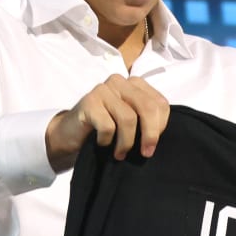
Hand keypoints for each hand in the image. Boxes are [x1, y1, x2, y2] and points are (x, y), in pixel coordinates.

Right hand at [45, 76, 170, 171]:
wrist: (70, 135)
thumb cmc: (105, 130)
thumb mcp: (131, 122)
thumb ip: (147, 119)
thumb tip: (164, 133)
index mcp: (135, 84)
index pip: (160, 103)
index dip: (161, 127)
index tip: (152, 144)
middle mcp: (120, 81)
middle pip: (147, 107)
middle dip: (150, 135)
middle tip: (146, 153)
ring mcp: (103, 89)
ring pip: (128, 118)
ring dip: (126, 142)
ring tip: (120, 153)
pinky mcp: (89, 102)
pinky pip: (108, 126)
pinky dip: (108, 140)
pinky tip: (102, 144)